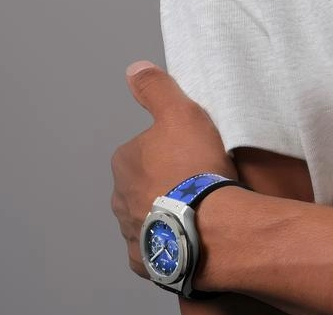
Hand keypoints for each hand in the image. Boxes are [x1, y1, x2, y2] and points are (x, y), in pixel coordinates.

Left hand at [110, 60, 238, 280]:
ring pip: (148, 218)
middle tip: (198, 184)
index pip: (143, 151)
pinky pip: (157, 249)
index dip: (169, 150)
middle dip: (164, 185)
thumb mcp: (181, 112)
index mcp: (123, 163)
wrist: (213, 227)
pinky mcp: (147, 263)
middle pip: (143, 186)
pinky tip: (192, 237)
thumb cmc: (196, 168)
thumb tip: (135, 69)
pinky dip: (170, 244)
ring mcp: (131, 234)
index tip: (193, 155)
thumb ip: (156, 89)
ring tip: (200, 213)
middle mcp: (119, 200)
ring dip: (166, 215)